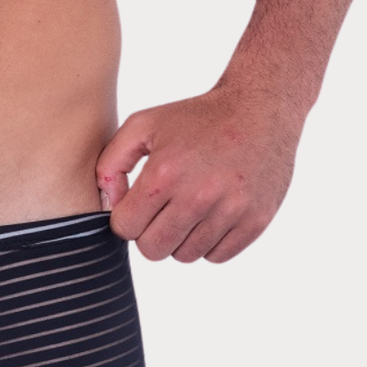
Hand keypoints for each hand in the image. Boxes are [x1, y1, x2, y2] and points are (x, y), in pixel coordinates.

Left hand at [95, 87, 299, 262]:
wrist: (258, 109)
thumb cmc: (195, 117)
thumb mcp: (143, 124)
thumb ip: (112, 163)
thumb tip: (109, 206)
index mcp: (165, 173)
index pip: (126, 227)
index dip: (126, 217)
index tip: (137, 203)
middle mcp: (198, 197)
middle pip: (153, 250)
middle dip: (149, 233)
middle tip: (160, 210)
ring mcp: (230, 211)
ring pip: (185, 256)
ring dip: (180, 237)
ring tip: (189, 207)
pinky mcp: (255, 221)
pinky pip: (217, 257)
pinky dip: (209, 242)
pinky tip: (211, 214)